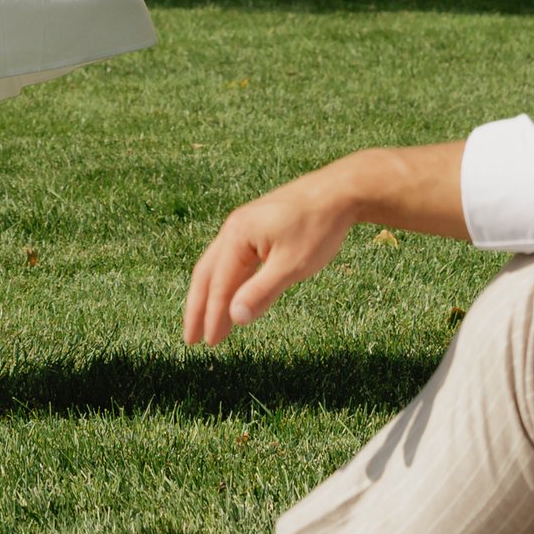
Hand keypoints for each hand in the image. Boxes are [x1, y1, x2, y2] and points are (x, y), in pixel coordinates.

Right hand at [183, 167, 360, 345]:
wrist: (341, 190)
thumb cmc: (318, 226)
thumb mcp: (291, 265)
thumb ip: (261, 292)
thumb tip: (234, 319)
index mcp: (237, 235)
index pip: (219, 284)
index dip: (213, 315)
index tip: (208, 343)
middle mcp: (234, 227)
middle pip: (208, 272)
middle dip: (199, 307)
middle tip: (192, 339)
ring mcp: (245, 225)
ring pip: (220, 266)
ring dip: (213, 296)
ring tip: (209, 324)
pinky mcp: (258, 226)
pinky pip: (236, 259)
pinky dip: (231, 282)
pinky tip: (234, 296)